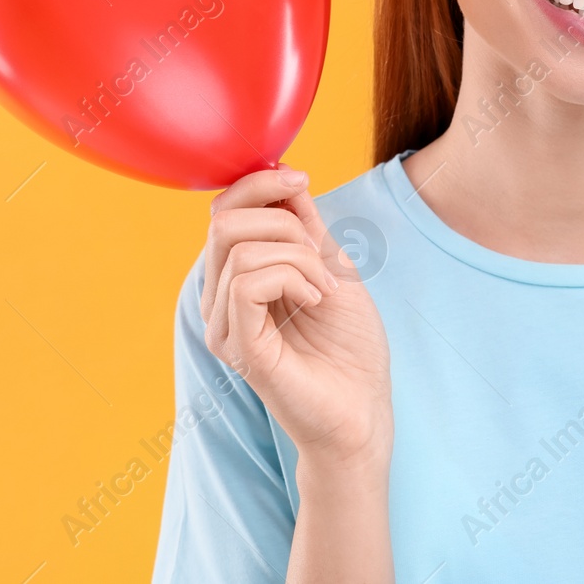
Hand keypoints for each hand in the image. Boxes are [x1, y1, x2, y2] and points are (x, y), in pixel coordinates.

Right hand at [201, 166, 392, 468]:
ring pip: (239, 249)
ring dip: (298, 256)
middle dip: (284, 221)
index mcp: (236, 280)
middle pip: (222, 222)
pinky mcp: (239, 347)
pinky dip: (292, 277)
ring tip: (325, 288)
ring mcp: (224, 327)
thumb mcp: (331, 266)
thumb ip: (304, 226)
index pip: (222, 211)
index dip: (258, 183)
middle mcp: (218, 303)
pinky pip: (246, 282)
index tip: (302, 180)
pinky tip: (316, 299)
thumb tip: (286, 174)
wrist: (364, 409)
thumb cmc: (350, 346)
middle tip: (322, 258)